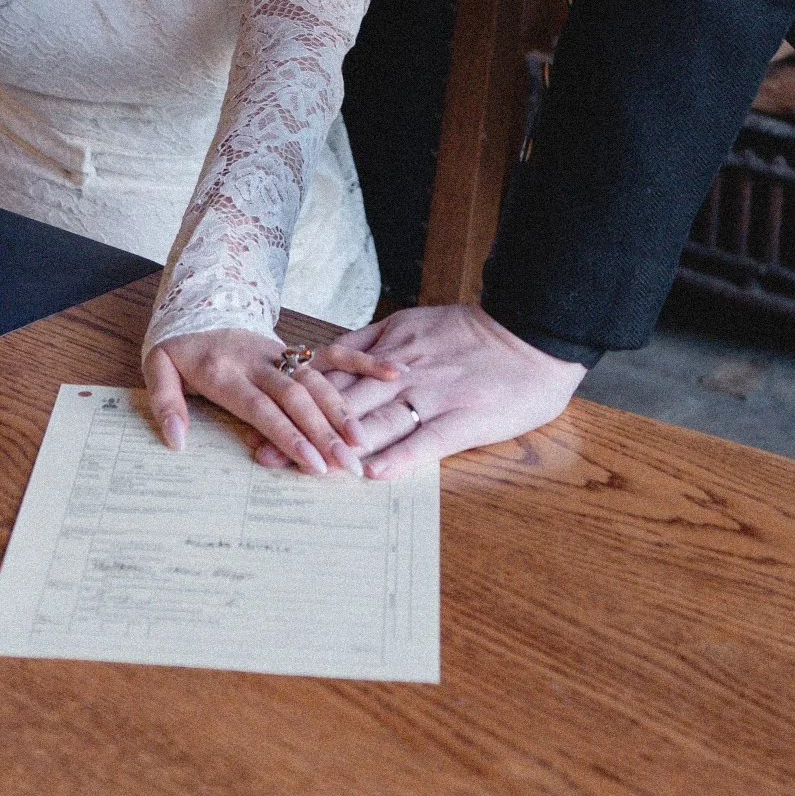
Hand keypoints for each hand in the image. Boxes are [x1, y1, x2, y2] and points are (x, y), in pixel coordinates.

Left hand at [141, 327, 402, 476]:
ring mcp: (279, 353)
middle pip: (297, 398)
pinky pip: (330, 354)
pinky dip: (362, 360)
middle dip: (324, 432)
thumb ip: (166, 403)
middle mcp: (257, 361)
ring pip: (317, 380)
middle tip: (349, 463)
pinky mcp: (292, 348)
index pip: (262, 409)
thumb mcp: (156, 368)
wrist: (193, 303)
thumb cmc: (176, 344)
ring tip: (365, 440)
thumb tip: (177, 441)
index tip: (312, 462)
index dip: (288, 436)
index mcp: (224, 372)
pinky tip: (392, 371)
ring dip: (342, 410)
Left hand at [256, 304, 584, 476]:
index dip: (296, 399)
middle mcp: (405, 371)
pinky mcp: (465, 417)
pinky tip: (373, 473)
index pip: (335, 376)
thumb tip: (334, 355)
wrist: (533, 331)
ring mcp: (434, 394)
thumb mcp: (417, 322)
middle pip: (343, 403)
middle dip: (302, 429)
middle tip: (261, 453)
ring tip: (302, 471)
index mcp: (392, 347)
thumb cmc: (477, 332)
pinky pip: (427, 438)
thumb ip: (376, 340)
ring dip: (338, 448)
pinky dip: (400, 455)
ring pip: (378, 422)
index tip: (261, 417)